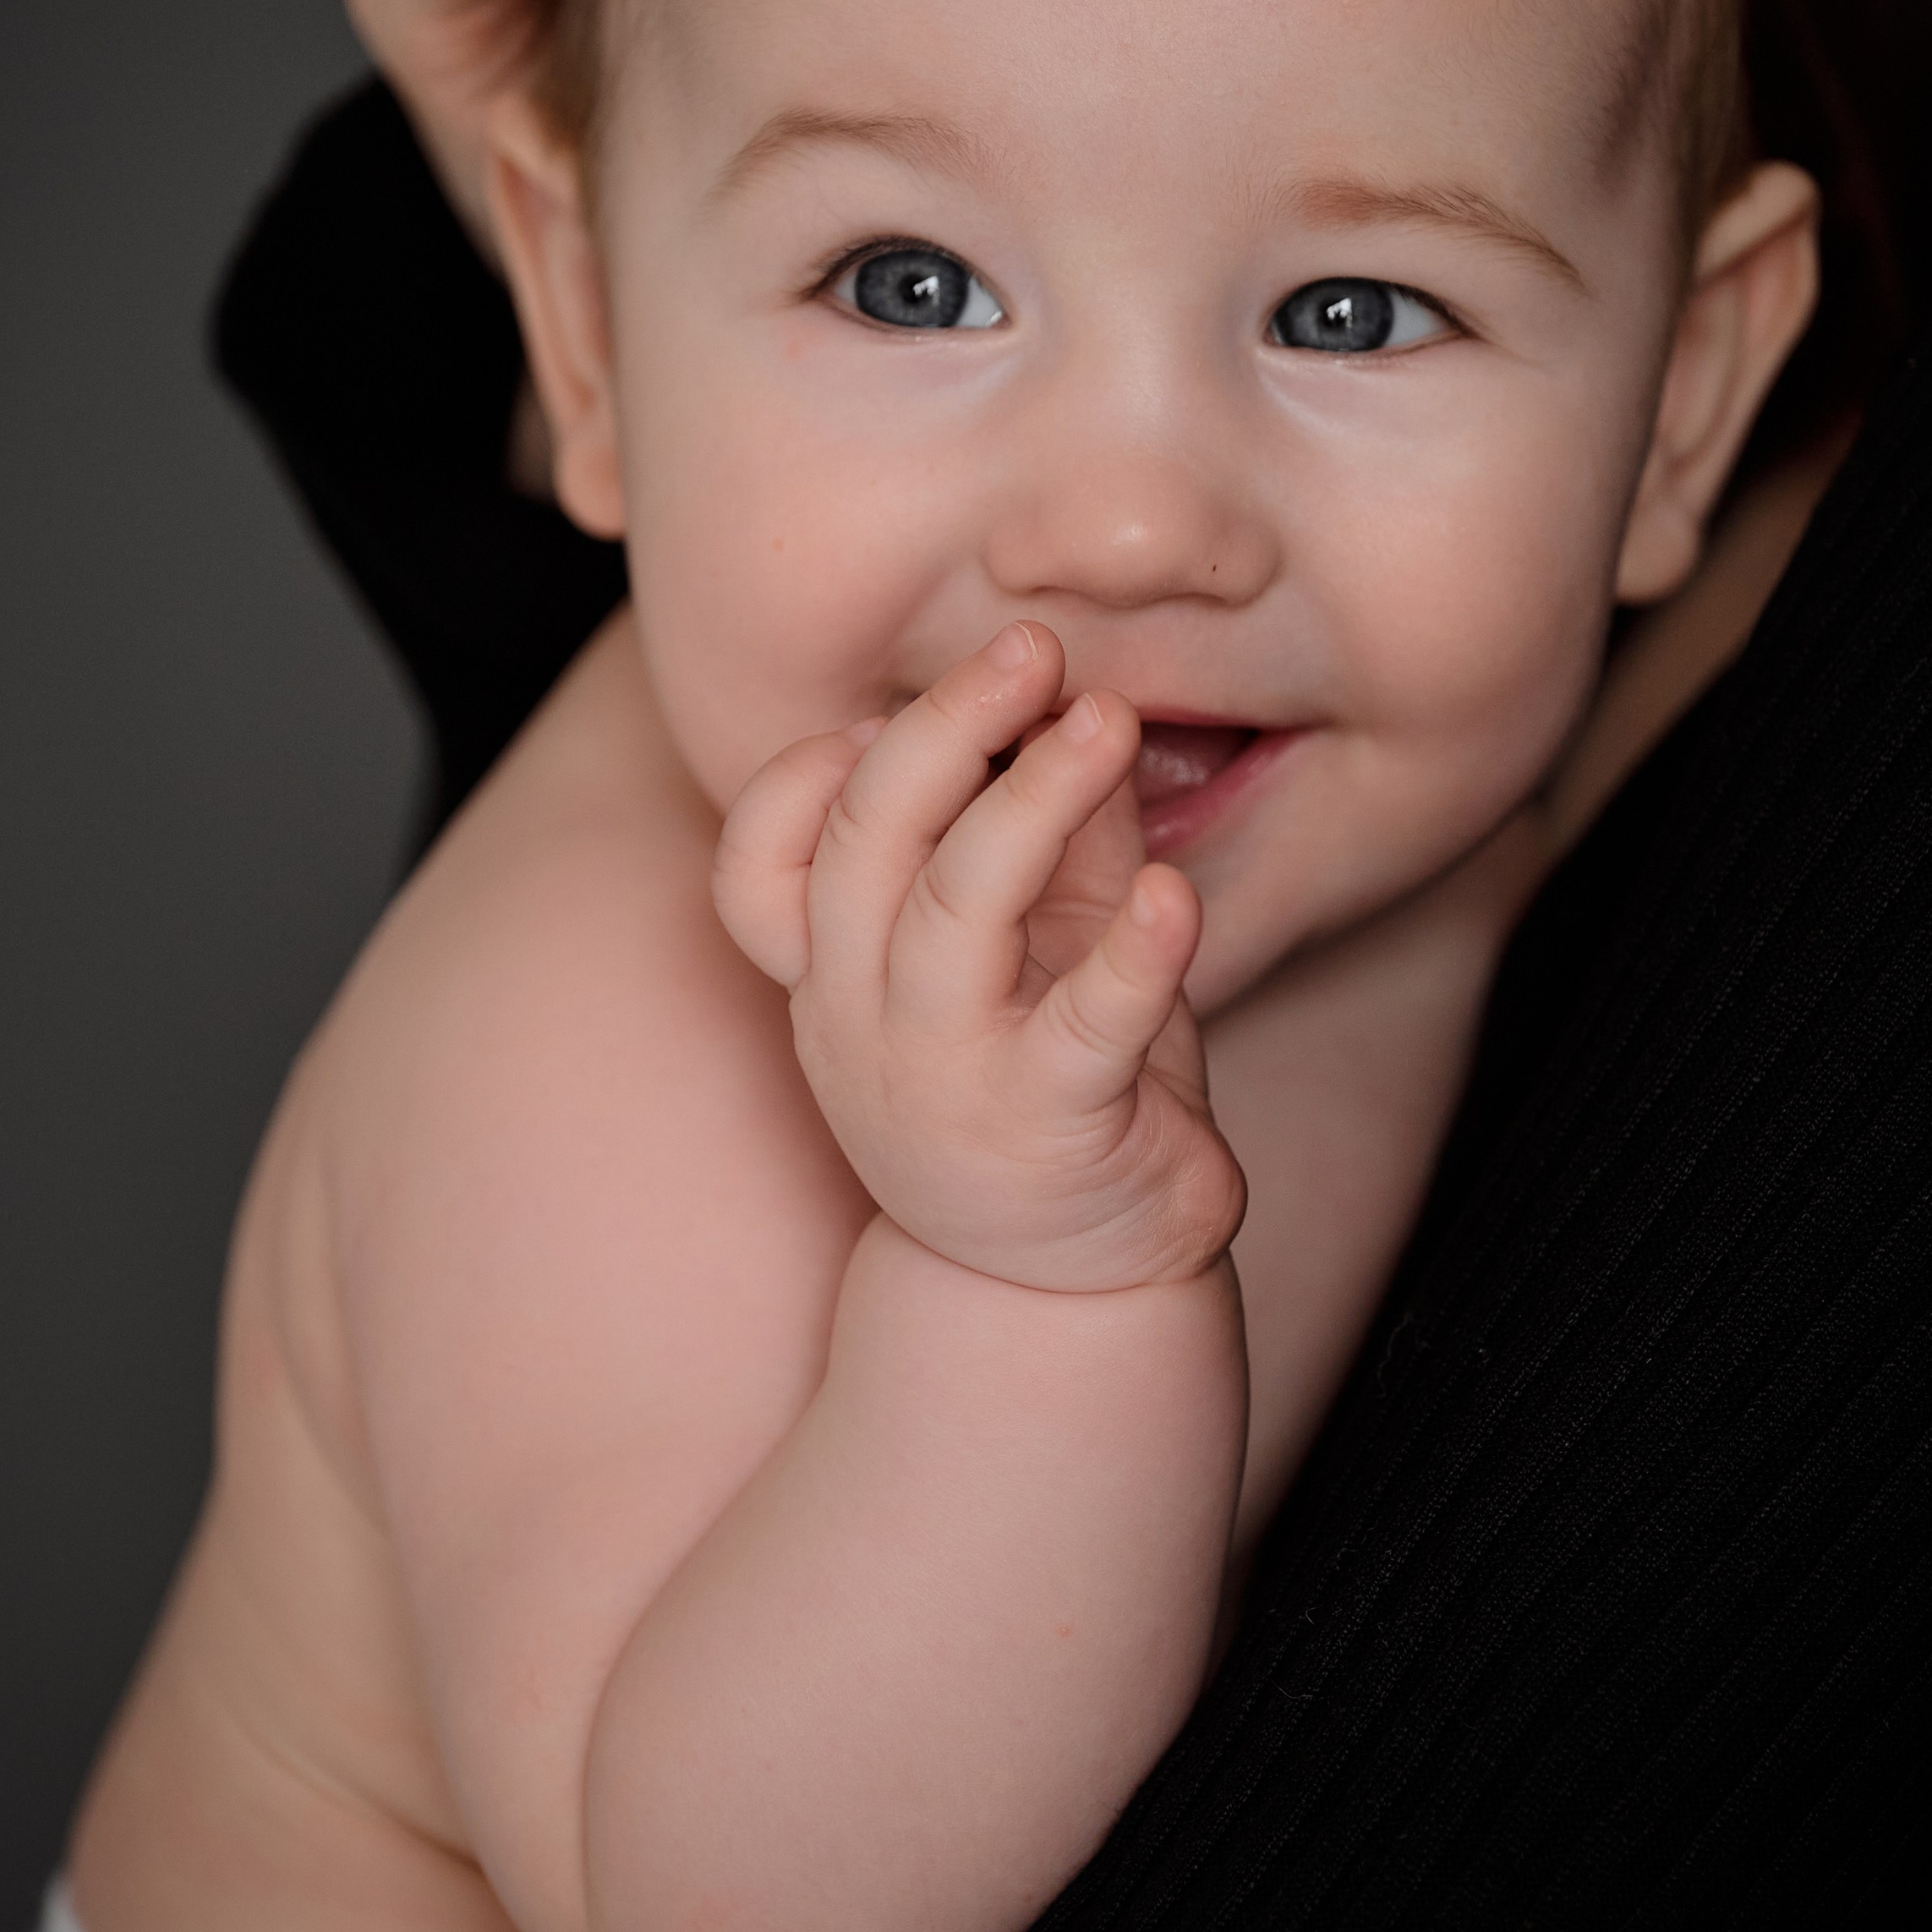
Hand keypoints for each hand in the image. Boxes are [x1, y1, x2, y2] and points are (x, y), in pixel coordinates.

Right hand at [713, 624, 1247, 1291]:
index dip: (800, 777)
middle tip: (1030, 647)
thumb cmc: (1042, 1083)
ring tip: (1111, 720)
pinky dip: (1134, 952)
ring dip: (1034, 798)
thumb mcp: (1026, 947)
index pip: (754, 870)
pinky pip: (1086, 1025)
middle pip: (862, 843)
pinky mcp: (1055, 1127)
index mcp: (834, 977)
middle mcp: (864, 1023)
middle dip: (942, 724)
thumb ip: (1043, 832)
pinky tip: (1176, 897)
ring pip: (953, 907)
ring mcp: (950, 1078)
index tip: (882, 710)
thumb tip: (1074, 701)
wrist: (1070, 1285)